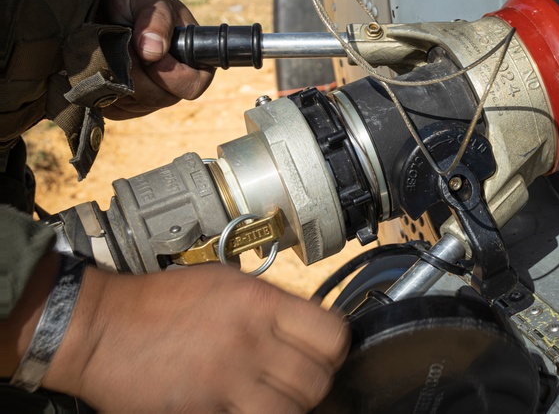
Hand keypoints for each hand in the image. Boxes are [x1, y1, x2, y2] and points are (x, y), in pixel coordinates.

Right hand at [44, 264, 348, 412]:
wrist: (100, 328)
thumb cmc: (158, 302)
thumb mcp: (225, 282)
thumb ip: (270, 304)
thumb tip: (306, 326)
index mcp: (260, 302)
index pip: (332, 335)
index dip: (334, 349)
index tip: (324, 353)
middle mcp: (250, 341)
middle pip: (317, 379)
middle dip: (313, 383)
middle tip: (295, 381)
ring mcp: (227, 380)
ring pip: (293, 410)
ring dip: (288, 407)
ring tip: (272, 400)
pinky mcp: (203, 411)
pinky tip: (243, 408)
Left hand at [99, 0, 213, 118]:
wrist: (105, 2)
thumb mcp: (148, 0)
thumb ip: (156, 21)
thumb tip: (154, 52)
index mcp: (194, 60)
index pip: (192, 86)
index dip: (170, 75)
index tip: (148, 55)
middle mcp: (175, 83)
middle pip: (159, 98)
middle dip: (134, 73)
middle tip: (119, 45)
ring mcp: (150, 97)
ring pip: (134, 104)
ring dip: (116, 77)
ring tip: (109, 49)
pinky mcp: (125, 104)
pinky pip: (115, 109)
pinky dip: (102, 89)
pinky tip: (100, 66)